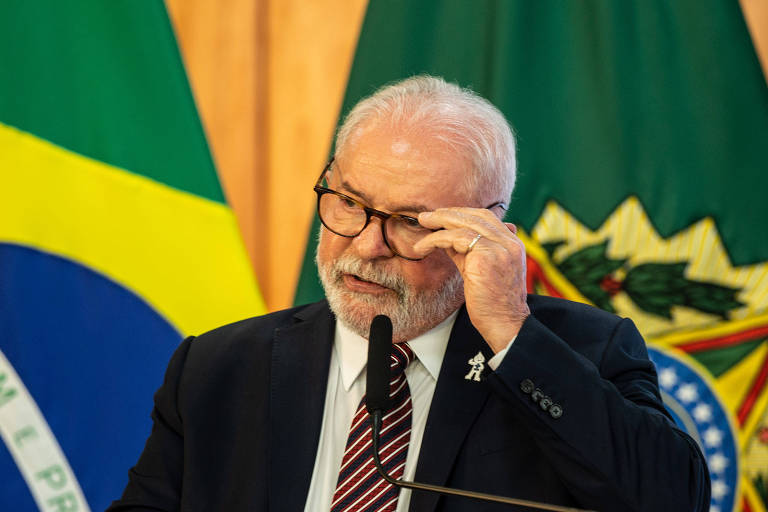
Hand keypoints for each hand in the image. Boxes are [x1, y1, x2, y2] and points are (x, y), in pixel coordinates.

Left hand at [414, 208, 529, 352]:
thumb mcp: (479, 270)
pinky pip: (455, 238)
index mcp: (512, 244)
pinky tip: (424, 246)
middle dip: (448, 213)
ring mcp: (500, 248)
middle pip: (476, 215)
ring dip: (439, 222)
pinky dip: (436, 239)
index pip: (487, 217)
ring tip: (422, 224)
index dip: (462, 213)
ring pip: (465, 224)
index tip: (442, 216)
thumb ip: (467, 251)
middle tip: (426, 216)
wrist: (504, 324)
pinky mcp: (486, 257)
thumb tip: (445, 236)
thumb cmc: (493, 303)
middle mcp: (510, 243)